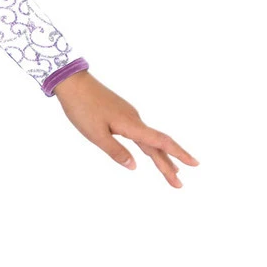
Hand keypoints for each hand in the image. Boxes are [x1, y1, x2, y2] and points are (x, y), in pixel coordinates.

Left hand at [52, 70, 198, 187]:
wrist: (72, 81)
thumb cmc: (81, 107)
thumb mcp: (95, 134)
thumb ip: (115, 151)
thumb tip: (135, 167)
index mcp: (131, 125)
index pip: (160, 142)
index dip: (178, 154)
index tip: (195, 164)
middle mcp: (134, 119)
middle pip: (157, 145)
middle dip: (169, 165)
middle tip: (179, 185)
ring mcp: (128, 115)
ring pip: (149, 139)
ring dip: (160, 156)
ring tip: (172, 171)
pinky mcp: (121, 113)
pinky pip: (140, 133)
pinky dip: (149, 145)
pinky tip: (149, 150)